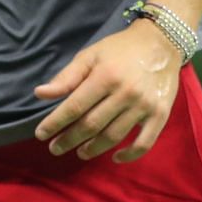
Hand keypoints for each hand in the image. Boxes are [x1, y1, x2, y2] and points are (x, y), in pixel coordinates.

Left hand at [34, 22, 181, 162]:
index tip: (41, 134)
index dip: (55, 123)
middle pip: (91, 125)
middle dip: (69, 139)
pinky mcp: (160, 115)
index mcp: (105, 76)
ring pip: (113, 136)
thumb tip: (40, 94)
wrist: (161, 42)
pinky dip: (129, 155)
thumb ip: (67, 77)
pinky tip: (115, 158)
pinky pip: (144, 143)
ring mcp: (144, 106)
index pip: (74, 107)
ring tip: (80, 152)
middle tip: (55, 148)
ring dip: (93, 149)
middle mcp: (125, 93)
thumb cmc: (120, 49)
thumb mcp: (90, 55)